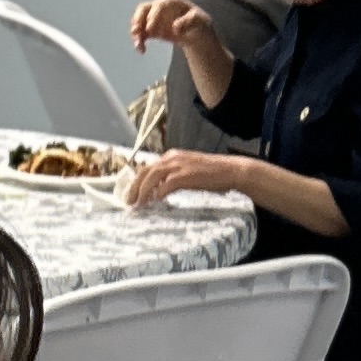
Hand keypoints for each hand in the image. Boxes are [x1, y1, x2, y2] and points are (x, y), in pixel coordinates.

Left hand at [127, 149, 244, 208]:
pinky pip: (166, 185)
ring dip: (142, 192)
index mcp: (172, 156)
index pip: (147, 167)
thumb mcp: (189, 170)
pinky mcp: (185, 175)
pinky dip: (158, 193)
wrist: (231, 170)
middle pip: (145, 171)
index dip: (137, 181)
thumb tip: (159, 190)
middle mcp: (172, 158)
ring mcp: (178, 165)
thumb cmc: (213, 174)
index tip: (132, 194)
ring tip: (138, 205)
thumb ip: (174, 176)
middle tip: (129, 202)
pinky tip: (155, 202)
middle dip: (134, 187)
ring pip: (151, 177)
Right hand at [128, 0, 208, 52]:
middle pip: (144, 9)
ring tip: (138, 44)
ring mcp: (154, 17)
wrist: (195, 33)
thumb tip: (175, 27)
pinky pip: (141, 32)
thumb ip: (189, 21)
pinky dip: (139, 40)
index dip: (153, 16)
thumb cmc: (199, 23)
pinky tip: (142, 50)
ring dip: (136, 32)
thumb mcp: (200, 21)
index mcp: (172, 1)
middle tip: (137, 32)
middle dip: (139, 20)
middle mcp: (160, 6)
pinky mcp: (150, 28)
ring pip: (139, 20)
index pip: (159, 5)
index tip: (150, 29)